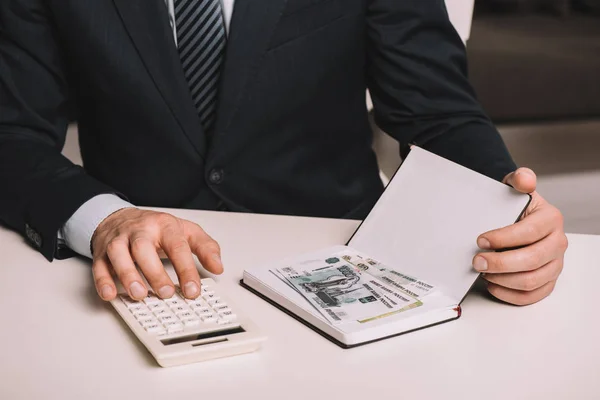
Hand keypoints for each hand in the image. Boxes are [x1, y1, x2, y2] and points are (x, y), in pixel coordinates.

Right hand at [91, 208, 223, 300]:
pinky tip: (110, 294)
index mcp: (164, 226)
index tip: (193, 289)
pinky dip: (103, 280)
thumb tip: (218, 266)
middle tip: (167, 293)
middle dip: (155, 272)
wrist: (121, 217)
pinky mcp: (102, 252)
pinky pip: (100, 265)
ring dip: (128, 275)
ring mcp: (119, 241)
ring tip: (140, 295)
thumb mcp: (186, 231)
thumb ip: (205, 247)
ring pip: (119, 254)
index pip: (176, 246)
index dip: (186, 269)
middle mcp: (139, 231)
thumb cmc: (156, 228)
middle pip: (144, 248)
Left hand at [473, 168, 567, 304]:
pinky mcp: (547, 281)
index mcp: (551, 219)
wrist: (517, 218)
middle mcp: (557, 243)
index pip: (529, 232)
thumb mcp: (513, 188)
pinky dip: (510, 294)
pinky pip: (532, 296)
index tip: (480, 240)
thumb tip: (524, 178)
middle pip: (532, 260)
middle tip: (476, 261)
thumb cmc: (514, 206)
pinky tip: (492, 285)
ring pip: (531, 281)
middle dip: (500, 263)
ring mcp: (555, 264)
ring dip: (503, 279)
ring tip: (483, 272)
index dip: (503, 238)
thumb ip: (519, 179)